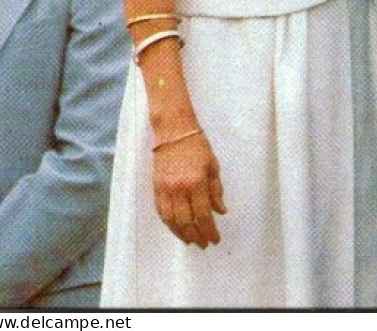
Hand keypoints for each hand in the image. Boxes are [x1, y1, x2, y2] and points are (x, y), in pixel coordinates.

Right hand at [153, 126, 225, 247]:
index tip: (215, 239)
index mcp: (197, 183)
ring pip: (172, 220)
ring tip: (191, 241)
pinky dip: (169, 224)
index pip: (204, 214)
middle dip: (196, 236)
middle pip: (187, 221)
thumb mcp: (213, 167)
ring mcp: (165, 190)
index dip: (209, 230)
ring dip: (181, 234)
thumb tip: (221, 211)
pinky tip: (176, 229)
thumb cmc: (198, 147)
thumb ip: (216, 191)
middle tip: (204, 244)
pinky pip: (161, 212)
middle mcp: (179, 189)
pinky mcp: (156, 188)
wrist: (174, 132)